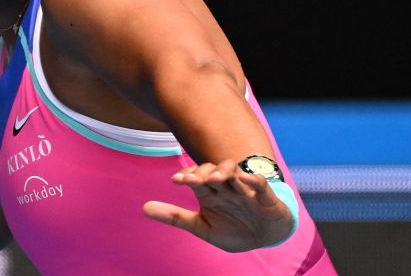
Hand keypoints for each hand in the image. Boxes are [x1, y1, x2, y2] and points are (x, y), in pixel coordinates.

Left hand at [142, 159, 294, 251]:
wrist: (267, 239)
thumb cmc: (235, 230)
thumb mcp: (203, 228)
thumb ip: (176, 217)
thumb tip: (144, 207)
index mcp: (211, 194)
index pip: (196, 178)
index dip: (187, 176)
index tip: (175, 180)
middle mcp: (226, 187)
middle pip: (212, 171)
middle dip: (201, 172)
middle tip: (191, 180)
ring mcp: (245, 190)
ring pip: (233, 172)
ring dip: (223, 172)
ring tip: (213, 179)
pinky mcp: (265, 196)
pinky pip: (259, 184)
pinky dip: (252, 180)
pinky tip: (243, 180)